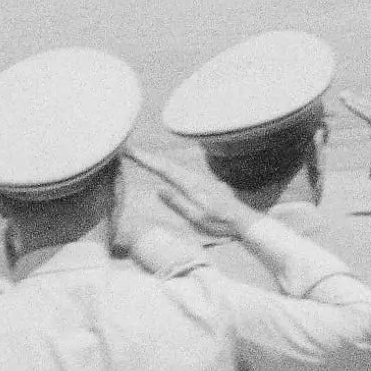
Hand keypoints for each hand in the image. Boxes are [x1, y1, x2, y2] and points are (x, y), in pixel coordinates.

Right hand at [121, 150, 256, 244]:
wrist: (244, 220)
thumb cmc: (221, 221)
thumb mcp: (198, 216)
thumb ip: (178, 202)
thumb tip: (158, 188)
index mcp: (191, 184)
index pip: (163, 169)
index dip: (145, 159)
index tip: (129, 151)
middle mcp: (194, 177)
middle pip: (166, 164)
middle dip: (146, 156)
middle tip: (126, 148)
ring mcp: (199, 179)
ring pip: (173, 166)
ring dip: (155, 159)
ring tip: (137, 154)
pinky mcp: (202, 183)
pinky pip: (179, 171)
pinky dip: (166, 166)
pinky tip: (161, 167)